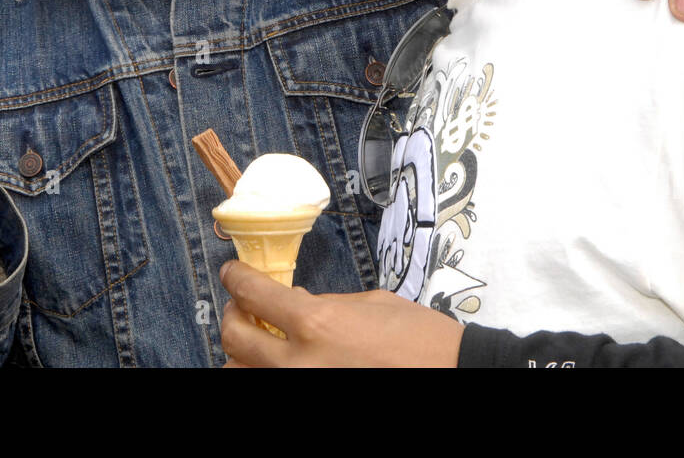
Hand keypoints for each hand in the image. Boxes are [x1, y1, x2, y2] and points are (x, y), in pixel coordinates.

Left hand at [219, 260, 462, 366]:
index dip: (236, 278)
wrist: (451, 374)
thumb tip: (293, 303)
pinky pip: (270, 388)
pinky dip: (267, 373)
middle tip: (241, 307)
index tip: (233, 273)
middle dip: (232, 316)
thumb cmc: (419, 338)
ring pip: (240, 374)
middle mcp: (299, 362)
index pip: (253, 294)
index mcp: (316, 321)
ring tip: (257, 342)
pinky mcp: (314, 409)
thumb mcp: (370, 305)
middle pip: (234, 338)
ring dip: (242, 355)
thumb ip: (325, 303)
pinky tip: (280, 363)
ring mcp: (301, 390)